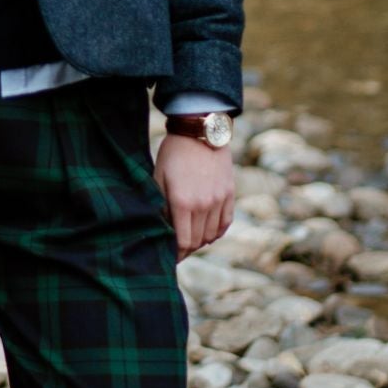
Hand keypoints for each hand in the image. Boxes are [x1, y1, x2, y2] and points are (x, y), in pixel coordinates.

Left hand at [153, 135, 234, 258]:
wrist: (200, 131)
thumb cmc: (173, 154)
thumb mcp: (159, 178)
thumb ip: (161, 207)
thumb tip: (163, 230)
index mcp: (182, 202)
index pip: (183, 242)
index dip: (177, 254)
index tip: (171, 257)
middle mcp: (203, 204)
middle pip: (198, 241)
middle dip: (187, 249)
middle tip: (178, 249)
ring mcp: (218, 200)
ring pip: (212, 234)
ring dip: (201, 240)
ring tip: (191, 239)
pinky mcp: (229, 193)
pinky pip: (225, 222)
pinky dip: (217, 231)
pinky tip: (208, 232)